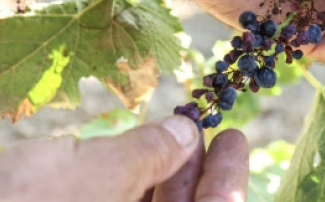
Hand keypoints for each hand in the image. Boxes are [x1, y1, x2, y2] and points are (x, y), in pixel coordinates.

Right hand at [0, 117, 246, 201]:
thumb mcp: (89, 171)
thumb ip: (146, 152)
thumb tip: (183, 134)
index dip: (230, 176)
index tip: (235, 138)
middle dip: (194, 174)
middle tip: (197, 130)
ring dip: (161, 181)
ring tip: (165, 136)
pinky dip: (125, 195)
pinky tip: (123, 161)